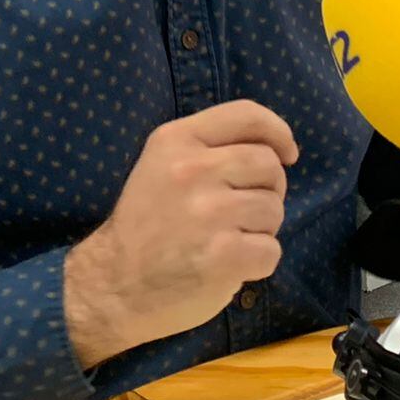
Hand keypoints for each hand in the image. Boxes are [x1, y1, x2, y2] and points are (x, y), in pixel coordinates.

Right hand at [64, 99, 297, 368]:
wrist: (113, 284)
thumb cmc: (146, 223)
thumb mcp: (162, 165)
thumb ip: (209, 148)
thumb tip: (276, 148)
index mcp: (176, 140)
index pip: (247, 115)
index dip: (278, 132)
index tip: (286, 153)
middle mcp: (192, 170)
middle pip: (269, 165)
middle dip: (269, 190)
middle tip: (241, 212)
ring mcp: (209, 213)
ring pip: (274, 210)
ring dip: (261, 230)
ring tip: (228, 239)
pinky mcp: (223, 255)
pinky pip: (271, 250)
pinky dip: (258, 263)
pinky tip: (229, 265)